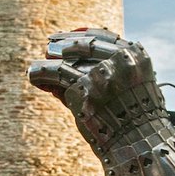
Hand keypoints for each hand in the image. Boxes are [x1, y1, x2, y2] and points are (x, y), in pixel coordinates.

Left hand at [27, 29, 165, 159]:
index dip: (84, 33)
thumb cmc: (136, 121)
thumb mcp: (130, 89)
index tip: (70, 33)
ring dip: (49, 63)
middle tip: (48, 46)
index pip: (105, 36)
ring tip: (36, 66)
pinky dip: (41, 74)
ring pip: (67, 61)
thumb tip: (72, 66)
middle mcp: (119, 60)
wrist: (141, 143)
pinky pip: (56, 75)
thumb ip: (106, 74)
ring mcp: (101, 74)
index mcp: (135, 56)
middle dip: (63, 44)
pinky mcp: (84, 89)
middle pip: (84, 45)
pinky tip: (33, 76)